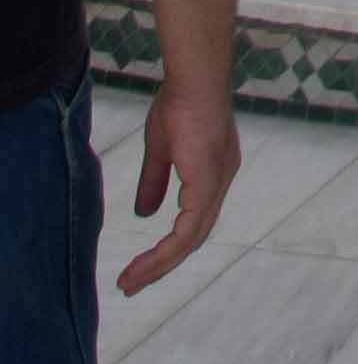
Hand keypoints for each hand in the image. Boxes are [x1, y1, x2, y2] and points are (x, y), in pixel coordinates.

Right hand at [117, 81, 239, 293]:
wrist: (194, 78)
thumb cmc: (180, 102)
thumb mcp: (163, 148)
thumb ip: (155, 181)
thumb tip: (145, 214)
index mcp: (214, 173)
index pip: (194, 220)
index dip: (169, 245)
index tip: (140, 264)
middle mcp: (220, 182)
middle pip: (193, 237)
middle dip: (161, 265)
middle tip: (130, 285)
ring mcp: (217, 184)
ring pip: (191, 240)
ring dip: (159, 265)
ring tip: (129, 282)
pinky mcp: (207, 184)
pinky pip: (188, 231)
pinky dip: (167, 252)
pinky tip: (146, 264)